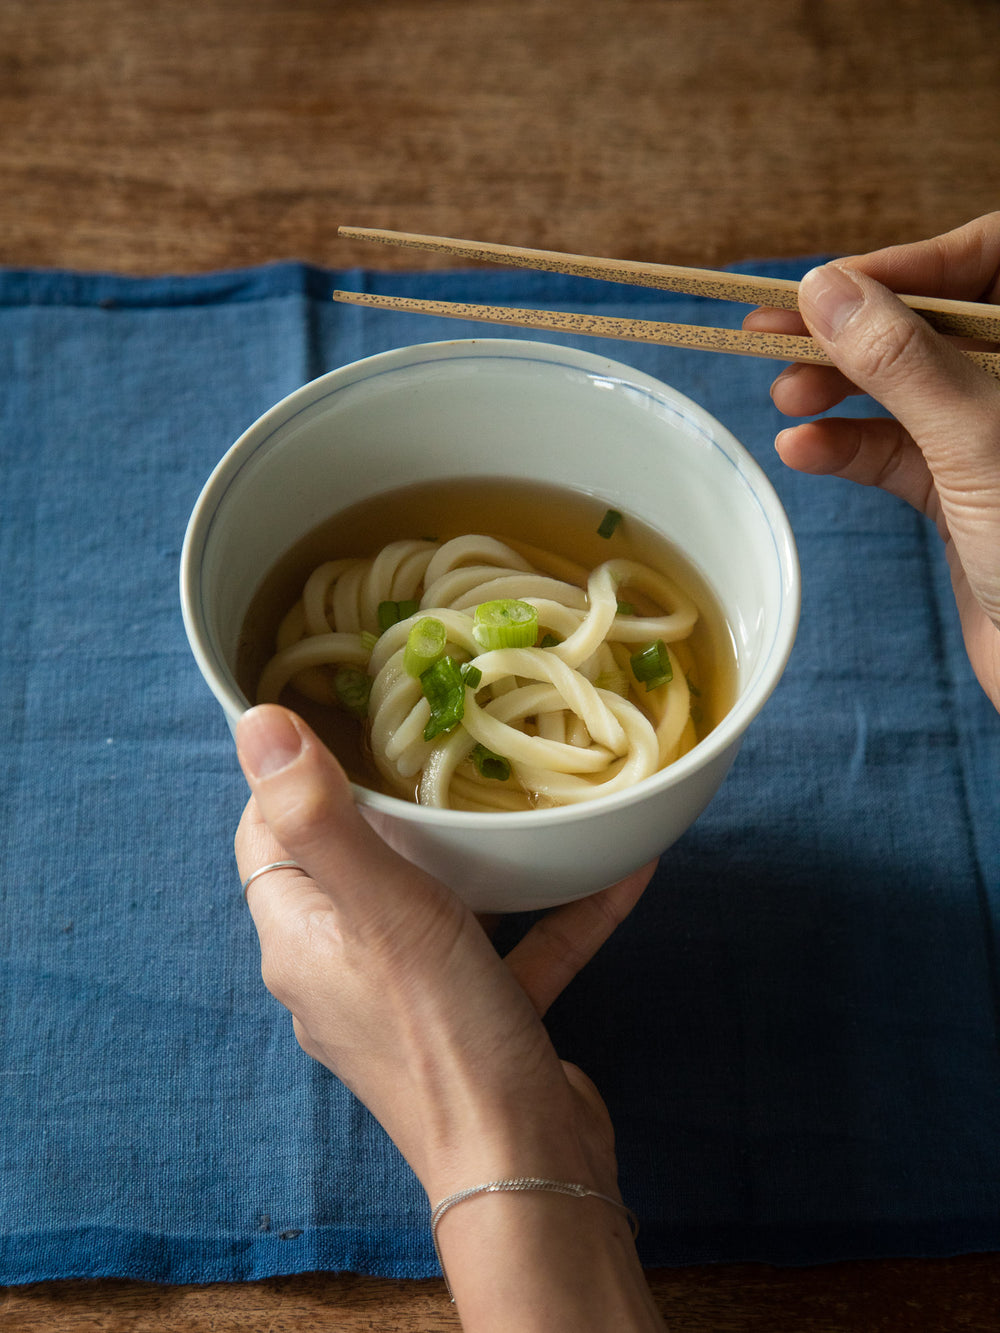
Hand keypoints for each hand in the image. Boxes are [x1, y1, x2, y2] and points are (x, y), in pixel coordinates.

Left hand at [234, 703, 653, 1203]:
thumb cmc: (441, 1032)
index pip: (269, 835)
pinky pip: (512, 945)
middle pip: (356, 861)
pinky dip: (553, 909)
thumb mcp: (379, 907)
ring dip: (483, 853)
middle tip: (447, 738)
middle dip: (398, 800)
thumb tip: (254, 723)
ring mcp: (413, 998)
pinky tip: (618, 867)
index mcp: (301, 937)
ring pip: (439, 902)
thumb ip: (319, 816)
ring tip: (522, 787)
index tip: (349, 717)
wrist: (526, 1166)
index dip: (294, 774)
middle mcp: (345, 968)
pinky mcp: (480, 1018)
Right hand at [744, 212, 999, 710]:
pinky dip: (846, 448)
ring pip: (904, 386)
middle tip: (775, 334)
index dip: (909, 261)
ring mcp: (990, 436)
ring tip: (785, 398)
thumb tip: (824, 288)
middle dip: (853, 330)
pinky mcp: (962, 491)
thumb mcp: (976, 436)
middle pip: (929, 320)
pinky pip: (895, 452)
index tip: (831, 284)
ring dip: (837, 388)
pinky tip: (803, 450)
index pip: (989, 254)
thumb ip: (901, 359)